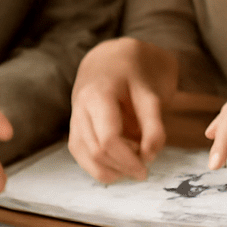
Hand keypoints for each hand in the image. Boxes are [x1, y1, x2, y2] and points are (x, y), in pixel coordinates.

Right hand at [69, 37, 175, 182]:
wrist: (111, 58)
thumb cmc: (133, 73)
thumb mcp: (150, 92)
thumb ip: (153, 124)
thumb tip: (149, 156)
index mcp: (98, 94)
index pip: (108, 139)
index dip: (128, 160)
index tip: (147, 167)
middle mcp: (80, 107)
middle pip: (96, 151)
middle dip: (121, 167)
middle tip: (143, 168)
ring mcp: (74, 118)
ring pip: (85, 157)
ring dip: (111, 169)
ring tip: (133, 162)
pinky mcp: (74, 128)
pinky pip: (82, 155)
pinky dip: (100, 165)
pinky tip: (120, 162)